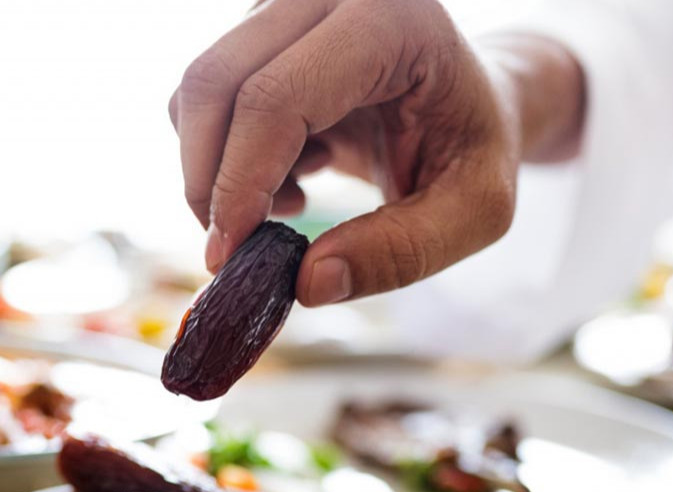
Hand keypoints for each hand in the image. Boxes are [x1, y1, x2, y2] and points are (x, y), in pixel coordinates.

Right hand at [169, 0, 583, 305]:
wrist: (471, 100)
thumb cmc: (474, 148)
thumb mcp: (474, 213)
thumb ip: (401, 252)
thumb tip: (306, 283)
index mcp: (390, 20)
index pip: (277, 98)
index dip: (241, 182)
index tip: (230, 257)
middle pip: (215, 83)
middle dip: (208, 181)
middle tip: (236, 249)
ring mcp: (284, 4)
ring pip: (198, 91)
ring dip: (217, 170)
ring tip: (291, 202)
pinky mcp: (258, 27)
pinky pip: (203, 98)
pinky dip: (224, 155)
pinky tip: (289, 172)